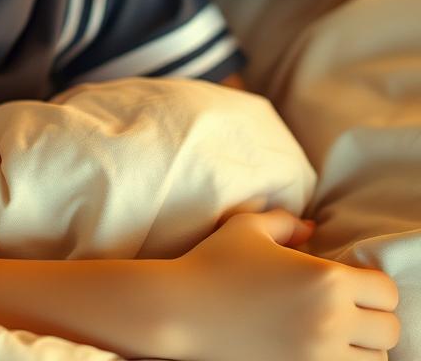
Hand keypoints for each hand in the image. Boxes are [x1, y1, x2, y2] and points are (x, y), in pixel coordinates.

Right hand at [167, 208, 400, 360]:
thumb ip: (286, 222)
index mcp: (325, 278)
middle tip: (348, 310)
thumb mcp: (248, 228)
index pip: (386, 292)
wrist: (182, 310)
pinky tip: (320, 350)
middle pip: (389, 331)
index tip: (353, 284)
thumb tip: (312, 228)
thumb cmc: (214, 263)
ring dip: (363, 348)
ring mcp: (319, 356)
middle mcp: (331, 320)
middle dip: (374, 319)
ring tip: (337, 335)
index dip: (373, 286)